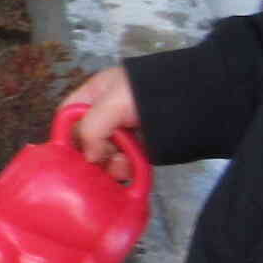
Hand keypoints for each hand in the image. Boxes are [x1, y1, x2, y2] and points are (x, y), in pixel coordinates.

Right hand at [60, 65, 142, 184]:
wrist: (196, 101)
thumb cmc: (149, 94)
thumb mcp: (112, 103)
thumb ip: (91, 129)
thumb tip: (89, 158)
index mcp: (97, 94)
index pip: (69, 114)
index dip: (66, 132)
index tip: (70, 153)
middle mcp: (109, 113)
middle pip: (86, 140)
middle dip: (93, 153)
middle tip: (100, 162)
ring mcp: (126, 131)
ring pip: (105, 155)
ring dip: (110, 164)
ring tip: (121, 164)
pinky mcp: (141, 147)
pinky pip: (124, 163)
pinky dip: (126, 168)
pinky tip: (131, 167)